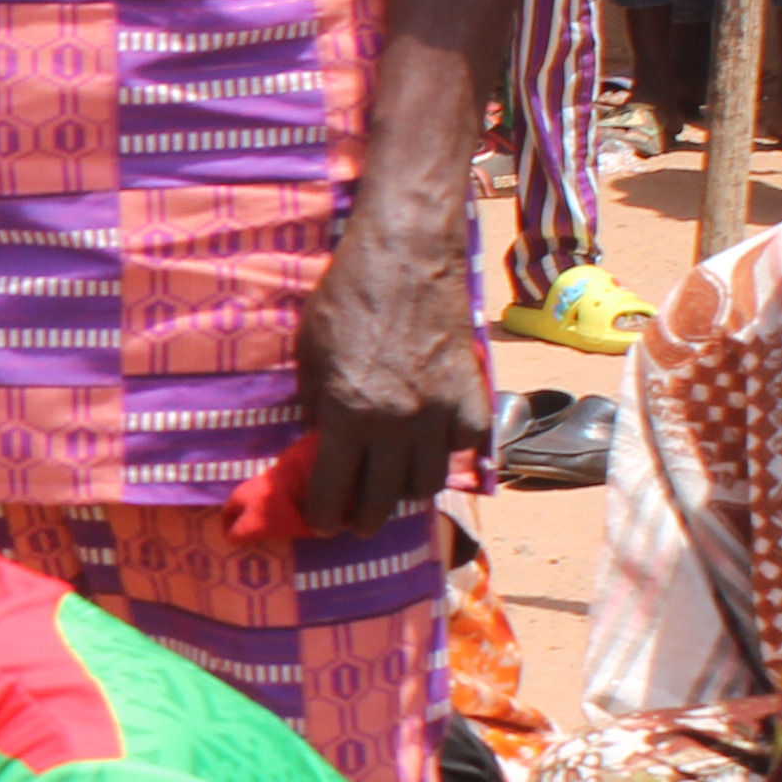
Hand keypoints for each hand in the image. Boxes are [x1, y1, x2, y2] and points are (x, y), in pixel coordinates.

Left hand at [290, 207, 478, 532]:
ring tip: (395, 489)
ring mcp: (440, 410)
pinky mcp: (473, 393)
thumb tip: (318, 442)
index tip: (324, 524)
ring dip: (409, 491)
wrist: (407, 257)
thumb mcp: (309, 352)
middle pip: (385, 496)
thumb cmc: (347, 297)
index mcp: (348, 413)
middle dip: (367, 517)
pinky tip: (438, 449)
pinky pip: (468, 444)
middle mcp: (396, 422)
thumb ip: (314, 402)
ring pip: (430, 479)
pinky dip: (454, 453)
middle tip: (360, 522)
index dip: (326, 513)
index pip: (335, 487)